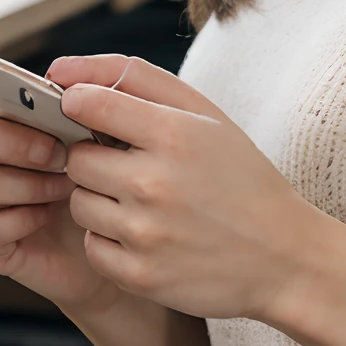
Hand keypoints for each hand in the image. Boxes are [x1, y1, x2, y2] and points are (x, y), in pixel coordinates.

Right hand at [0, 103, 120, 317]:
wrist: (126, 240)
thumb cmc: (116, 176)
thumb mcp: (112, 135)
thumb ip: (92, 97)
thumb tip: (61, 72)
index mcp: (14, 128)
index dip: (12, 107)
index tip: (60, 114)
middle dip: (19, 143)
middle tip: (63, 155)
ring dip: (27, 182)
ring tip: (69, 187)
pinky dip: (21, 218)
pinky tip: (51, 215)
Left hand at [49, 53, 328, 322]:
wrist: (283, 257)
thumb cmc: (241, 177)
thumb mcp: (207, 115)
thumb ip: (137, 80)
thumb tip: (61, 71)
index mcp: (174, 134)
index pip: (88, 103)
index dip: (80, 106)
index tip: (90, 114)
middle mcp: (154, 183)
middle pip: (77, 158)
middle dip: (97, 159)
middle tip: (134, 167)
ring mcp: (144, 233)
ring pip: (79, 203)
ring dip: (102, 201)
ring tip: (146, 204)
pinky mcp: (138, 274)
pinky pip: (91, 246)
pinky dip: (112, 241)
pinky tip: (149, 236)